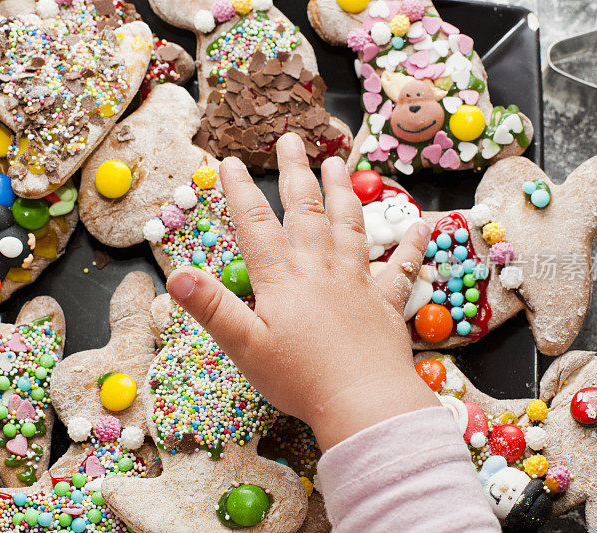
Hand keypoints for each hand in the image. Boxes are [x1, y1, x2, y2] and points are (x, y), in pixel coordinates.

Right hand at [166, 133, 437, 450]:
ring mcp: (357, 283)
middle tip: (291, 139)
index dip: (240, 192)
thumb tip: (176, 273)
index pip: (257, 224)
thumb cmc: (300, 379)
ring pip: (350, 227)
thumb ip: (211, 307)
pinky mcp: (384, 303)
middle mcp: (321, 270)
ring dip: (343, 193)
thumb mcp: (244, 346)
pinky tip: (420, 225)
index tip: (231, 161)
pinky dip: (411, 246)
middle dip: (295, 173)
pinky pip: (401, 268)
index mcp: (284, 279)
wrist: (362, 403)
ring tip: (338, 163)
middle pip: (306, 211)